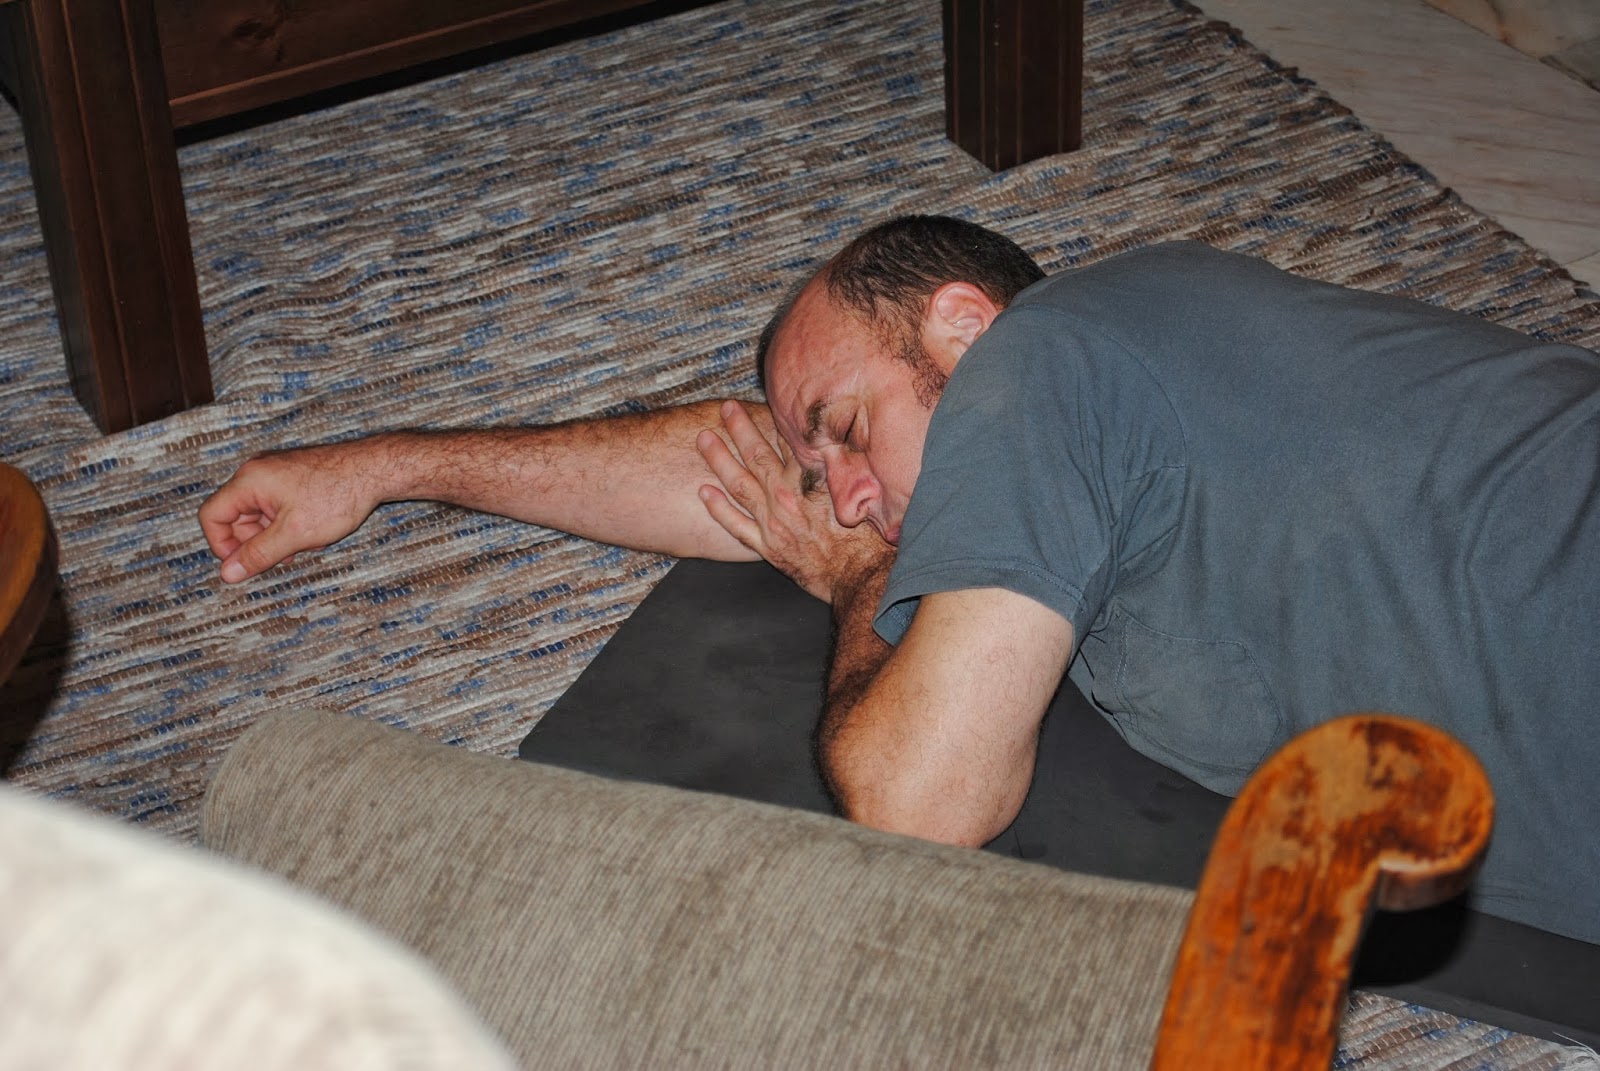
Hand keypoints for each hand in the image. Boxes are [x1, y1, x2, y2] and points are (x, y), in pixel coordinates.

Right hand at [198, 443, 382, 582]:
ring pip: (260, 515)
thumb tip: (228, 574)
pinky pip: (278, 507)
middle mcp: (257, 472)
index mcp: (249, 481)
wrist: (375, 470)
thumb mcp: (294, 535)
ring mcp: (276, 473)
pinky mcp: (293, 477)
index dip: (222, 545)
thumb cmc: (338, 496)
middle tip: (287, 555)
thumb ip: (258, 555)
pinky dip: (290, 524)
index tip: (244, 564)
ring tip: (307, 542)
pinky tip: (314, 531)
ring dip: (277, 536)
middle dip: (257, 542)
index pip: (212, 516)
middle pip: (236, 517)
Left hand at [695, 400, 890, 602]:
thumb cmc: (868, 538)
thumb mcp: (864, 493)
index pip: (787, 441)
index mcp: (810, 480)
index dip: (775, 419)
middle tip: (726, 408)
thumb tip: (847, 442)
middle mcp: (786, 497)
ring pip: (739, 484)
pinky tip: (703, 493)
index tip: (766, 402)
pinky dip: (718, 509)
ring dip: (718, 459)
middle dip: (739, 428)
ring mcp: (774, 522)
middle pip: (756, 455)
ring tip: (703, 439)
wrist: (860, 577)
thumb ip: (848, 468)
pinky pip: (736, 525)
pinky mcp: (769, 547)